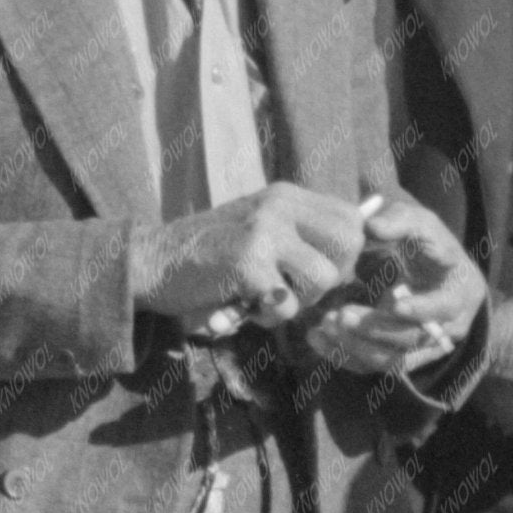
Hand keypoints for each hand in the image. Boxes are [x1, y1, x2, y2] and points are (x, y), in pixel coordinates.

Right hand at [134, 182, 367, 331]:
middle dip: (332, 277)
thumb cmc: (208, 253)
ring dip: (300, 301)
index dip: (346, 253)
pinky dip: (269, 316)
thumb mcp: (260, 227)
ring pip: (325, 278)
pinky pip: (287, 303)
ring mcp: (264, 232)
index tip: (319, 271)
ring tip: (267, 299)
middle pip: (350, 243)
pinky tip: (244, 307)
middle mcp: (280, 205)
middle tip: (297, 289)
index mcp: (286, 195)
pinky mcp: (247, 263)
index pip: (351, 218)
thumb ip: (302, 233)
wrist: (151, 260)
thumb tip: (361, 245)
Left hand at [296, 192, 487, 378]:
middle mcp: (443, 330)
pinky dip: (344, 355)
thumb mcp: (422, 225)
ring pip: (390, 360)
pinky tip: (318, 338)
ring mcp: (420, 349)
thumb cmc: (430, 247)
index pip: (443, 308)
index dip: (422, 309)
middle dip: (375, 329)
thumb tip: (371, 226)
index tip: (395, 303)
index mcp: (457, 294)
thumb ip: (400, 221)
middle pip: (411, 339)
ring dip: (355, 345)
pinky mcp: (396, 358)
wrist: (436, 277)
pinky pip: (371, 365)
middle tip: (341, 315)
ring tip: (324, 325)